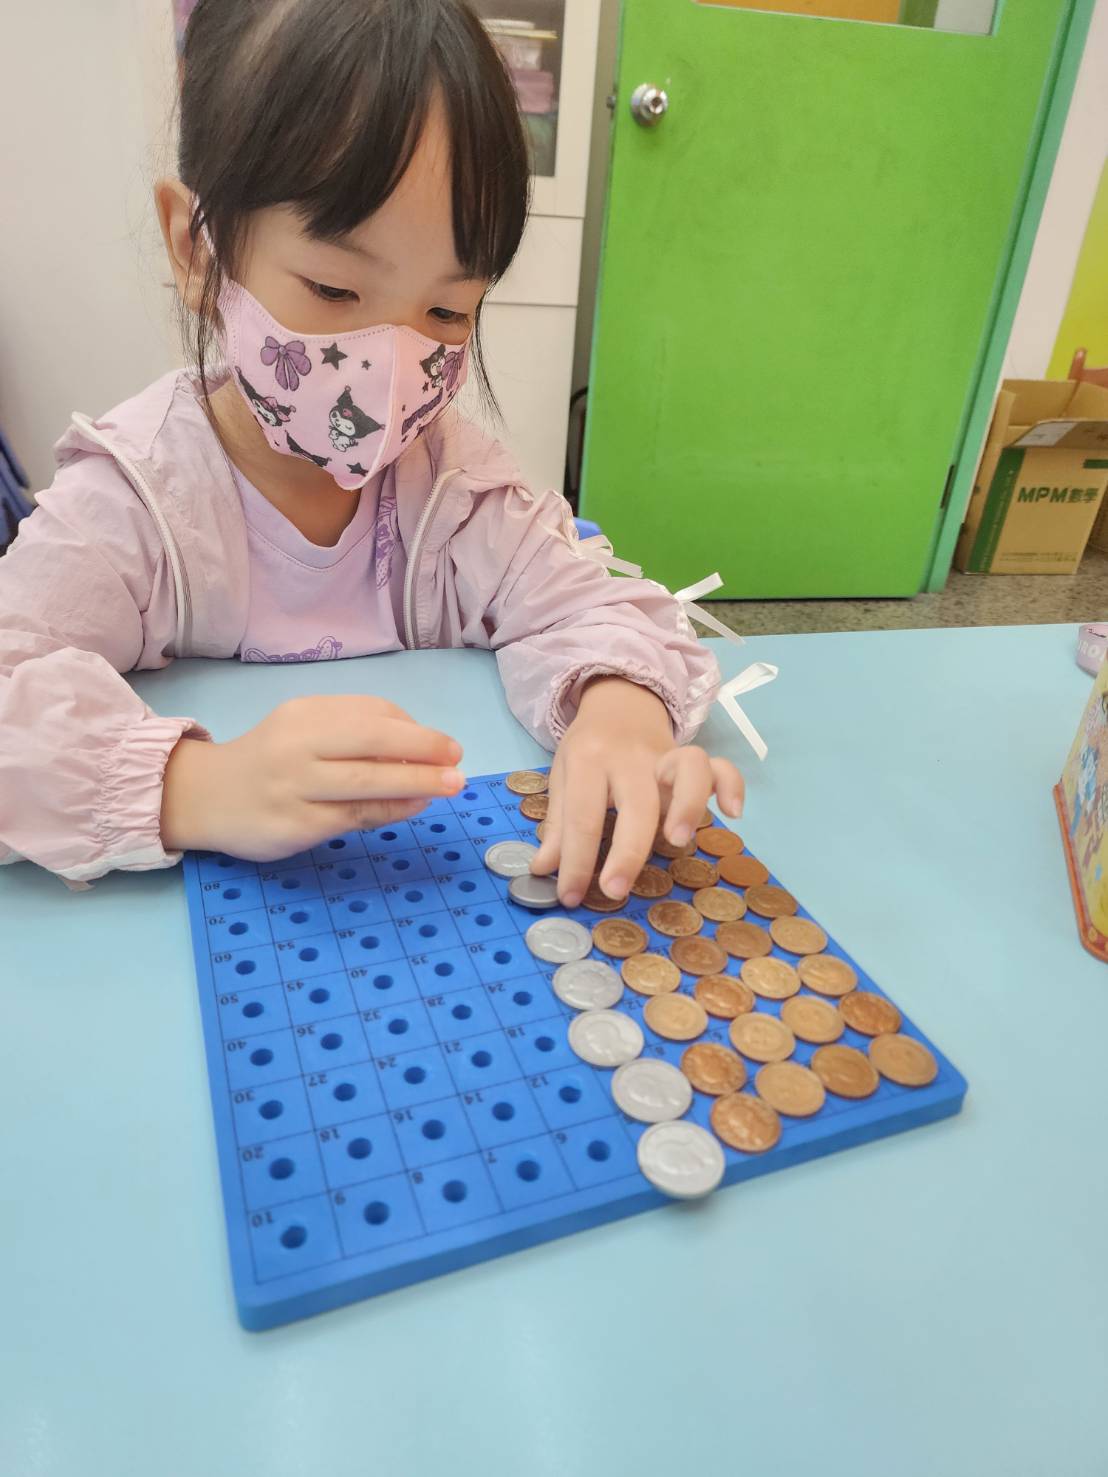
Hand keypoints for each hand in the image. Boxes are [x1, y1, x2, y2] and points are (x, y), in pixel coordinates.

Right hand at [161, 695, 463, 859]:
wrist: (207, 798)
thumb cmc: (269, 760)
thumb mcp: (303, 731)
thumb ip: (352, 734)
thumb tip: (420, 749)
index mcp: (305, 714)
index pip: (372, 713)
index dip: (414, 728)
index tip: (442, 745)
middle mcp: (298, 745)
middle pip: (373, 740)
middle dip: (424, 748)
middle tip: (458, 759)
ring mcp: (295, 787)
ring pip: (367, 782)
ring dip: (417, 782)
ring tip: (451, 785)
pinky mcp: (297, 825)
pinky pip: (355, 815)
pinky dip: (392, 809)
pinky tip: (414, 806)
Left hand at [531, 677, 744, 906]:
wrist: (620, 701)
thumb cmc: (590, 748)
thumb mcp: (563, 775)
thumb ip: (557, 823)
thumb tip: (543, 870)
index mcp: (588, 760)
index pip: (582, 817)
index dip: (576, 862)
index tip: (571, 896)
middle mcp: (630, 757)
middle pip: (636, 803)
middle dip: (627, 851)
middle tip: (615, 890)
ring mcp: (666, 756)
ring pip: (688, 771)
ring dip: (687, 807)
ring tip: (677, 842)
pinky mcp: (693, 758)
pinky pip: (721, 766)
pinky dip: (732, 786)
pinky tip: (732, 813)